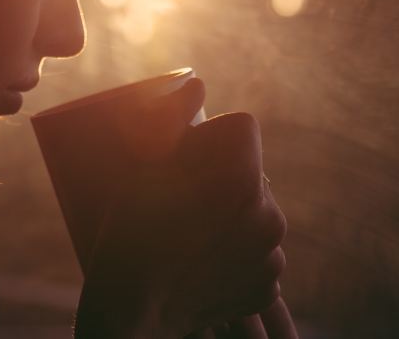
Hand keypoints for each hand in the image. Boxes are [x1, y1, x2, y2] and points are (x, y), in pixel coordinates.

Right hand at [74, 79, 287, 337]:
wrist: (130, 314)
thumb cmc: (126, 234)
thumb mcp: (136, 167)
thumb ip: (168, 117)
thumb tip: (197, 84)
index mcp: (244, 172)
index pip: (241, 129)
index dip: (212, 136)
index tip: (184, 154)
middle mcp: (269, 211)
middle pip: (249, 174)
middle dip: (222, 177)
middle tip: (179, 196)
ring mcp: (271, 254)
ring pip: (255, 216)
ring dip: (232, 218)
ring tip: (189, 232)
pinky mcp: (266, 288)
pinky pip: (257, 259)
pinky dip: (237, 259)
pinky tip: (206, 262)